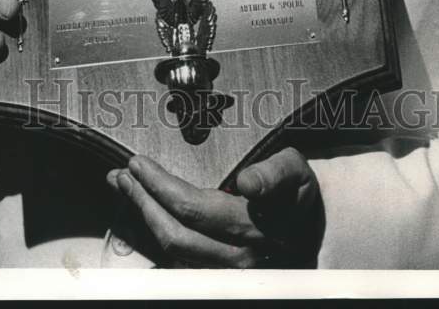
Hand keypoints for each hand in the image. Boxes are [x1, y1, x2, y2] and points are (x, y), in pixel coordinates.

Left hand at [107, 148, 323, 267]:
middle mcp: (238, 258)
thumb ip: (273, 174)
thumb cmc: (300, 192)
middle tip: (121, 174)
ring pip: (172, 252)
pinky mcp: (218, 275)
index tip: (138, 163)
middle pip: (174, 234)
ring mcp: (227, 273)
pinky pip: (177, 259)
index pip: (192, 209)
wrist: (317, 226)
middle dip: (141, 201)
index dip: (159, 186)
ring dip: (142, 218)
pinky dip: (154, 234)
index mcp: (254, 229)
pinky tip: (143, 211)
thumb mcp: (295, 172)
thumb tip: (247, 182)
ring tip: (124, 188)